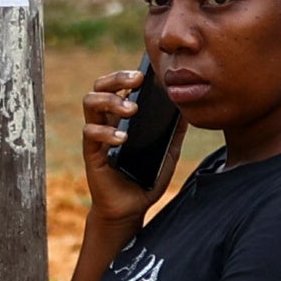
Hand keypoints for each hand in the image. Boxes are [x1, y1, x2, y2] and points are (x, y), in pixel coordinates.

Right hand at [83, 65, 171, 228]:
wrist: (131, 207)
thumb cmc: (147, 176)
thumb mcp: (168, 151)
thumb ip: (176, 131)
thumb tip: (190, 109)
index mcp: (123, 116)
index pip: (118, 85)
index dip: (126, 74)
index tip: (146, 73)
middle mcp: (107, 120)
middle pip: (100, 87)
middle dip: (116, 78)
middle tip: (136, 81)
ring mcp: (97, 135)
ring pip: (90, 104)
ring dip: (110, 102)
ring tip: (131, 110)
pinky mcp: (92, 153)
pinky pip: (90, 134)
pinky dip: (106, 132)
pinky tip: (122, 138)